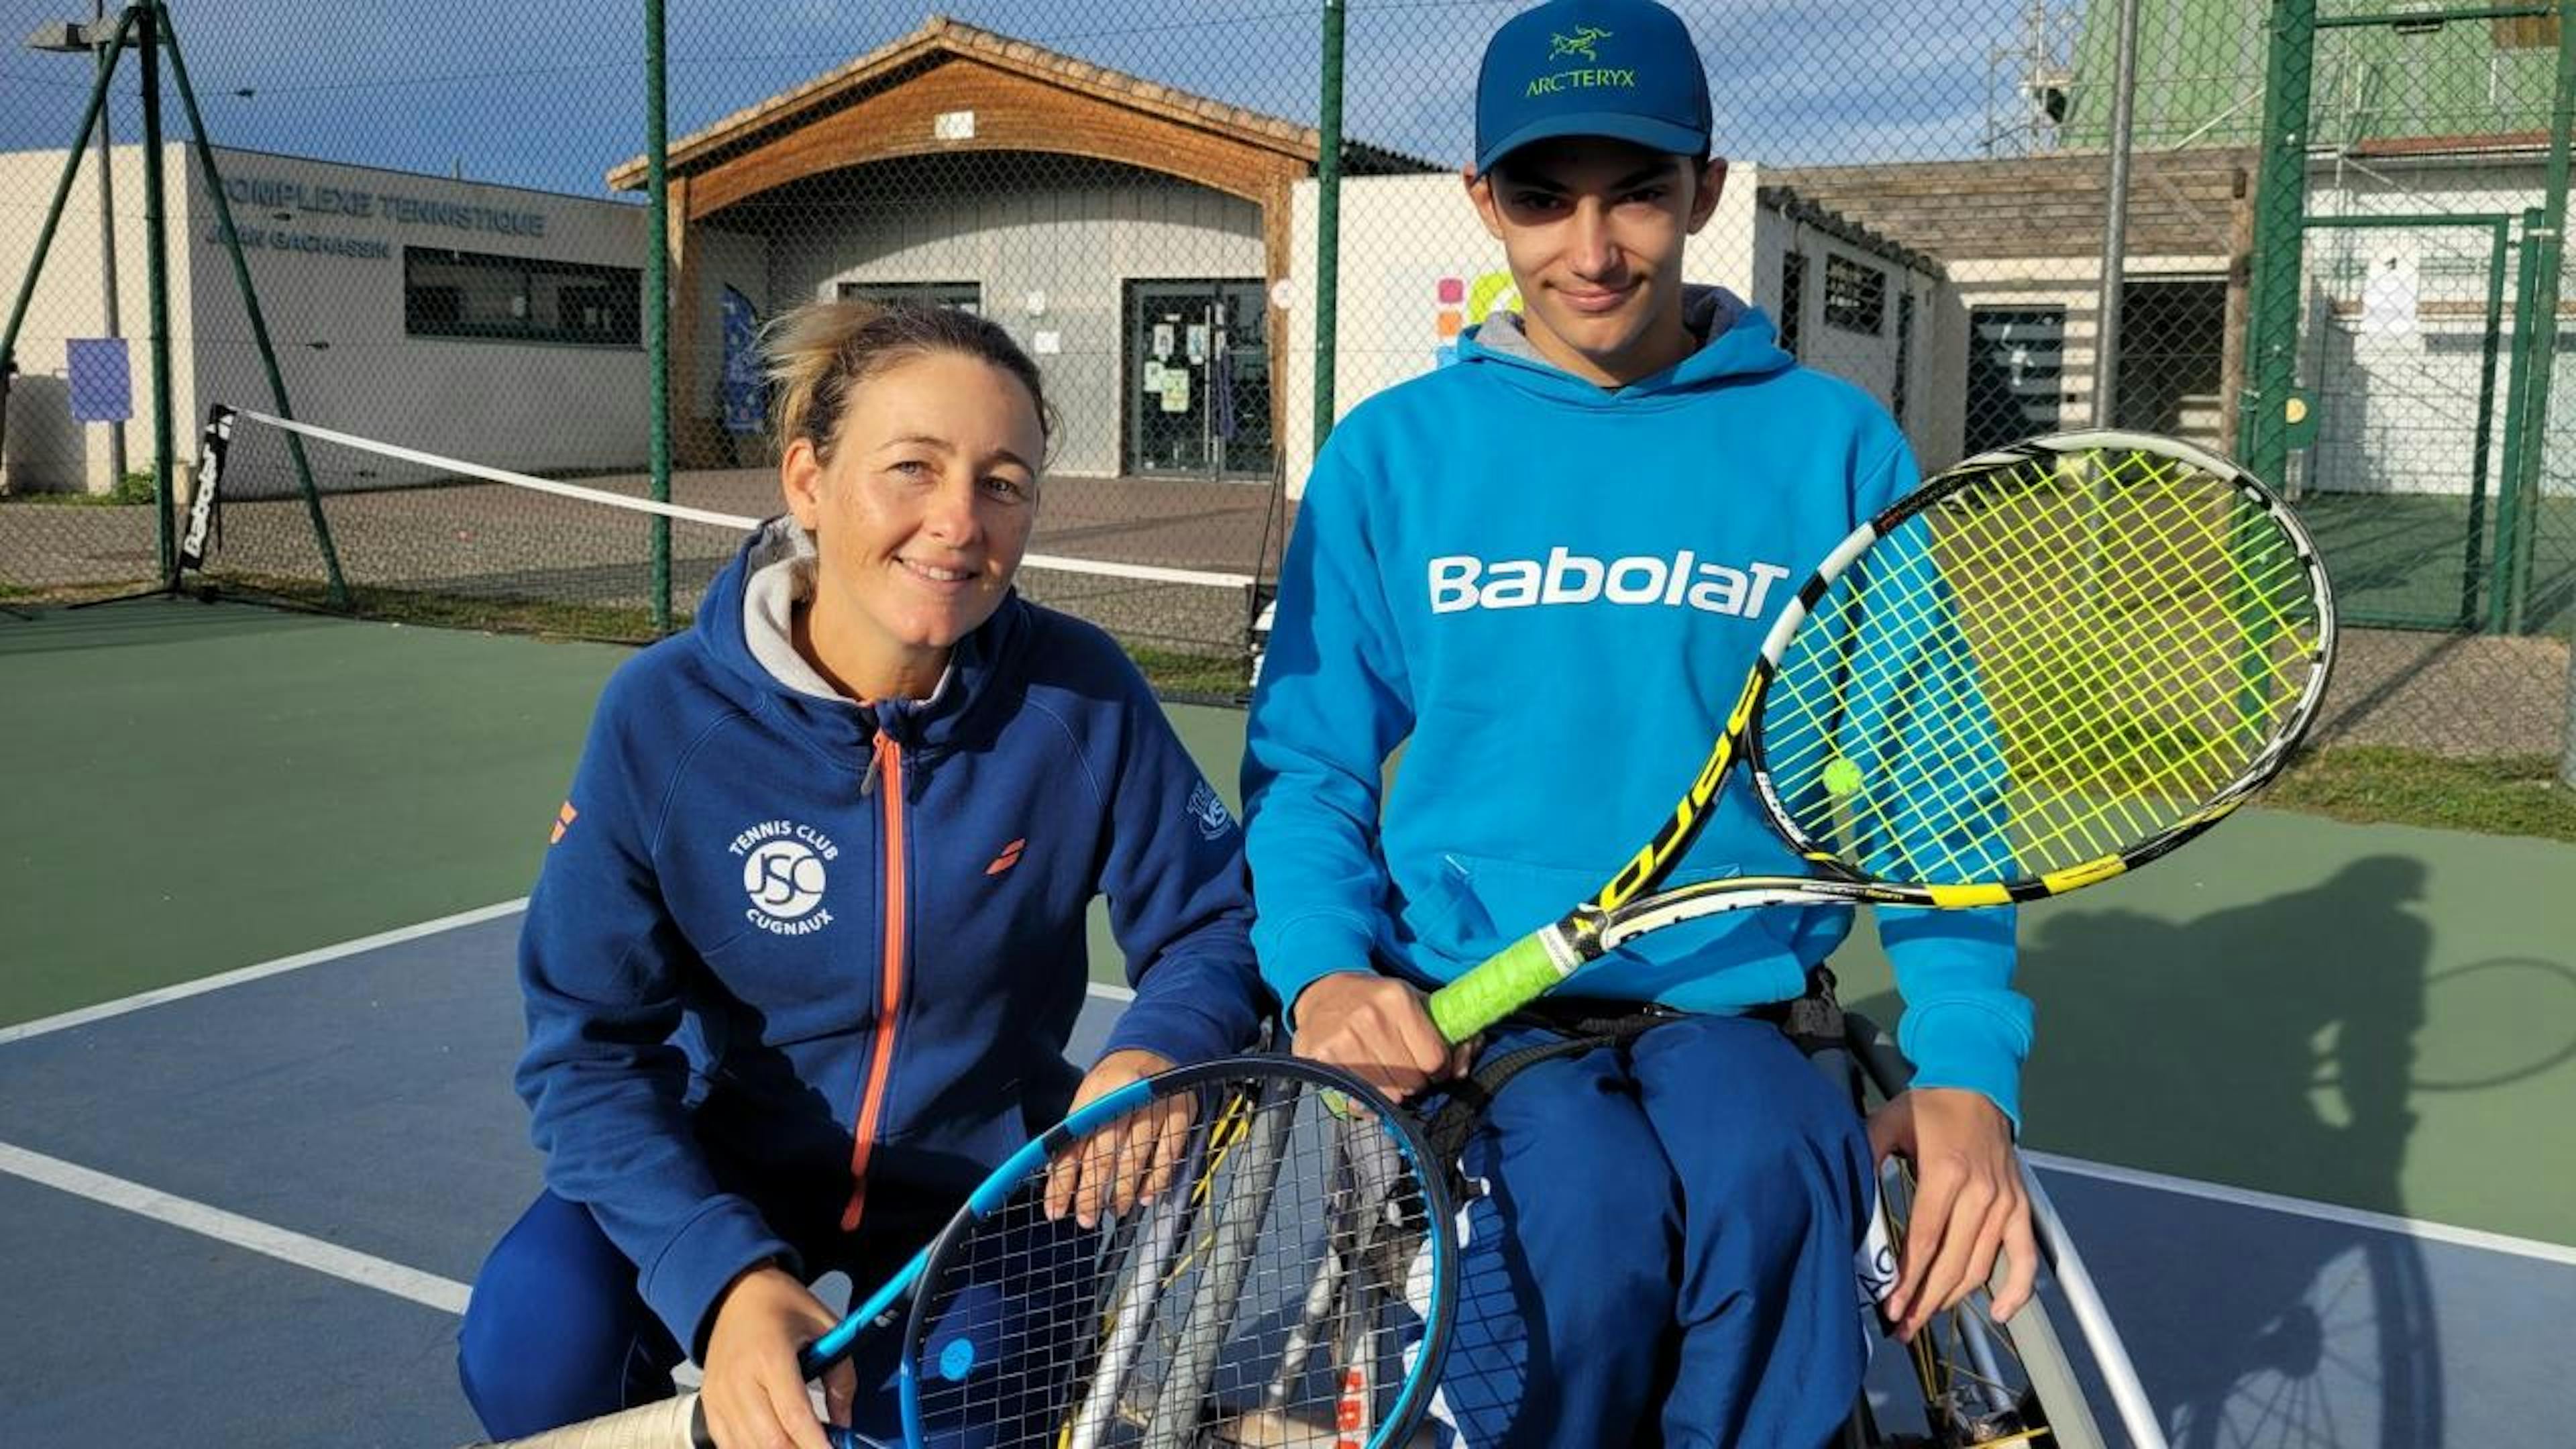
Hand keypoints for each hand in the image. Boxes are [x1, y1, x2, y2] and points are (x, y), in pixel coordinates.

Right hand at [700, 1262, 853, 1448]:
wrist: (737, 1292)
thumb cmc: (780, 1305)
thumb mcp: (825, 1326)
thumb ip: (841, 1375)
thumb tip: (844, 1421)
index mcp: (770, 1355)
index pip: (795, 1414)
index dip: (816, 1444)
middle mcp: (739, 1379)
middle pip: (770, 1440)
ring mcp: (720, 1394)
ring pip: (747, 1447)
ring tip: (803, 1446)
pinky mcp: (709, 1403)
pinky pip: (728, 1444)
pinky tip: (775, 1446)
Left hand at [1046, 1048, 1182, 1227]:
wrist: (1156, 1050)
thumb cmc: (1115, 1082)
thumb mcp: (1089, 1098)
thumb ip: (1075, 1133)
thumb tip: (1057, 1178)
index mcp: (1096, 1092)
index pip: (1073, 1143)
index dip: (1063, 1180)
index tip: (1055, 1209)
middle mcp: (1125, 1096)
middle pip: (1104, 1152)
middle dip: (1092, 1191)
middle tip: (1086, 1218)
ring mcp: (1156, 1104)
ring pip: (1136, 1156)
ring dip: (1123, 1190)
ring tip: (1115, 1210)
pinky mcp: (1181, 1111)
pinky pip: (1168, 1153)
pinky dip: (1156, 1179)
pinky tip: (1145, 1197)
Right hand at [1289, 972, 1473, 1101]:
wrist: (1323, 991)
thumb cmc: (1377, 1001)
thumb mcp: (1417, 1002)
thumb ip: (1451, 1033)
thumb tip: (1462, 1070)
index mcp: (1398, 999)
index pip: (1434, 1060)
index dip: (1438, 1068)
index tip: (1430, 1065)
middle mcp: (1370, 1018)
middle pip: (1413, 1082)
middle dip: (1415, 1081)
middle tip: (1403, 1066)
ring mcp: (1344, 1038)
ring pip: (1389, 1095)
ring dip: (1392, 1091)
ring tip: (1382, 1070)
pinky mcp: (1322, 1057)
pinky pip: (1360, 1101)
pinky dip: (1368, 1097)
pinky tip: (1364, 1078)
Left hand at [1865, 1086, 2035, 1342]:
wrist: (1976, 1085)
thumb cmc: (1928, 1108)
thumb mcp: (1886, 1125)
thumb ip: (1865, 1160)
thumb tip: (1844, 1201)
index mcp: (1946, 1173)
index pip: (1925, 1241)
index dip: (1907, 1279)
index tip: (1890, 1307)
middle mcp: (1981, 1192)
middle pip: (1953, 1263)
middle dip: (1925, 1300)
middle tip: (1903, 1325)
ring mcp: (2005, 1202)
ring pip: (1982, 1266)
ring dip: (1954, 1298)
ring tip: (1926, 1315)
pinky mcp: (2021, 1206)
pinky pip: (2026, 1256)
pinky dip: (2018, 1288)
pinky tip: (1996, 1311)